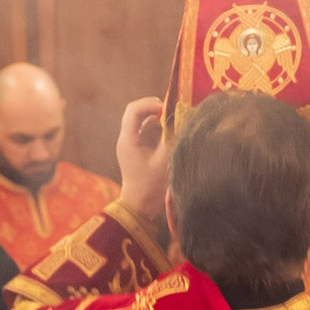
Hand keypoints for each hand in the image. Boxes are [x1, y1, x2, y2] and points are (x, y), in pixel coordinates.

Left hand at [113, 97, 172, 231]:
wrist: (141, 206)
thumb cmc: (151, 187)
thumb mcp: (164, 161)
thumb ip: (171, 138)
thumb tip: (181, 118)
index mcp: (128, 140)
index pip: (133, 111)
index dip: (150, 104)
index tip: (167, 108)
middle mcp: (127, 138)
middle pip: (137, 112)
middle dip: (155, 109)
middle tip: (172, 113)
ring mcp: (133, 143)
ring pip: (144, 121)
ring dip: (160, 120)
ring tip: (174, 126)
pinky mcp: (140, 149)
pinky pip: (149, 132)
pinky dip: (160, 130)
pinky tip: (171, 137)